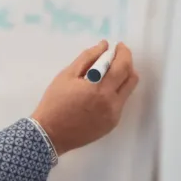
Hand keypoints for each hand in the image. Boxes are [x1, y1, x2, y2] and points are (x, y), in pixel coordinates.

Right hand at [31, 40, 139, 156]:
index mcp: (99, 88)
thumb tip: (103, 46)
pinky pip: (120, 102)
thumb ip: (87, 58)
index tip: (118, 46)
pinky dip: (115, 91)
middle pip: (131, 77)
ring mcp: (114, 114)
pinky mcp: (112, 123)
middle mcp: (112, 102)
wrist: (50, 133)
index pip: (122, 65)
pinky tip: (101, 91)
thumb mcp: (66, 76)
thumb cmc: (54, 102)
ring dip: (124, 77)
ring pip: (129, 90)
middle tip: (117, 56)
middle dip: (126, 62)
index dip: (123, 52)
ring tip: (110, 72)